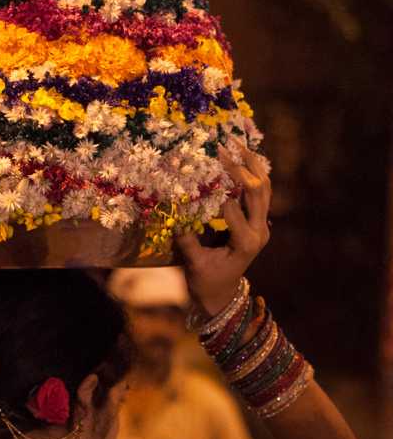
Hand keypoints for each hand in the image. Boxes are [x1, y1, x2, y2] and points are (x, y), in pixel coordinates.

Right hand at [175, 141, 270, 315]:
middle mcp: (260, 231)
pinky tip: (242, 156)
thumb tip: (174, 217)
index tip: (205, 167)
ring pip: (264, 187)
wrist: (222, 295)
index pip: (235, 209)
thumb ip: (188, 242)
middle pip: (258, 191)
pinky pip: (260, 192)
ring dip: (252, 164)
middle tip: (225, 145)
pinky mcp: (258, 221)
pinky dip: (253, 173)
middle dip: (242, 166)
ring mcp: (262, 225)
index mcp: (246, 243)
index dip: (220, 189)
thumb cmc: (206, 283)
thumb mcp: (195, 265)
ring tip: (238, 143)